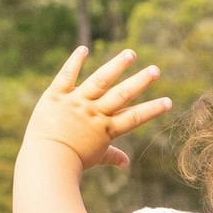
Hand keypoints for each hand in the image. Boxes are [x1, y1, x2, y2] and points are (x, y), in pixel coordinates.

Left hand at [24, 47, 172, 169]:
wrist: (44, 161)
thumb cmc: (70, 162)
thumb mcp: (95, 158)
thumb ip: (111, 156)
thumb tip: (125, 163)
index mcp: (105, 129)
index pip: (134, 118)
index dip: (152, 110)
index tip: (168, 101)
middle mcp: (94, 113)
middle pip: (121, 95)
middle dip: (140, 82)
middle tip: (155, 70)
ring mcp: (76, 102)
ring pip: (100, 81)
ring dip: (116, 66)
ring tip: (131, 53)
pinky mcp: (56, 96)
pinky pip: (67, 76)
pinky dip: (75, 62)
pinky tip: (84, 49)